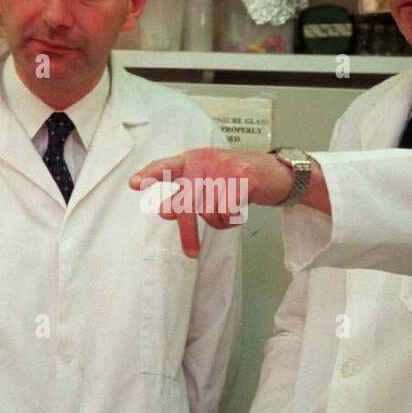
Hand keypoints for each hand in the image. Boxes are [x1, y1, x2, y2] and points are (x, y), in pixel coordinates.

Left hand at [129, 148, 292, 256]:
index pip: (167, 166)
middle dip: (188, 232)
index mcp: (193, 160)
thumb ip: (187, 192)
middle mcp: (205, 161)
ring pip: (208, 211)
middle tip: (191, 252)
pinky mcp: (242, 178)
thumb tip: (166, 210)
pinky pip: (227, 212)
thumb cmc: (238, 180)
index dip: (150, 174)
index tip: (134, 184)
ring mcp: (224, 168)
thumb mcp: (210, 179)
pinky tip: (239, 211)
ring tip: (229, 212)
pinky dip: (232, 220)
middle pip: (186, 202)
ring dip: (218, 221)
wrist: (277, 174)